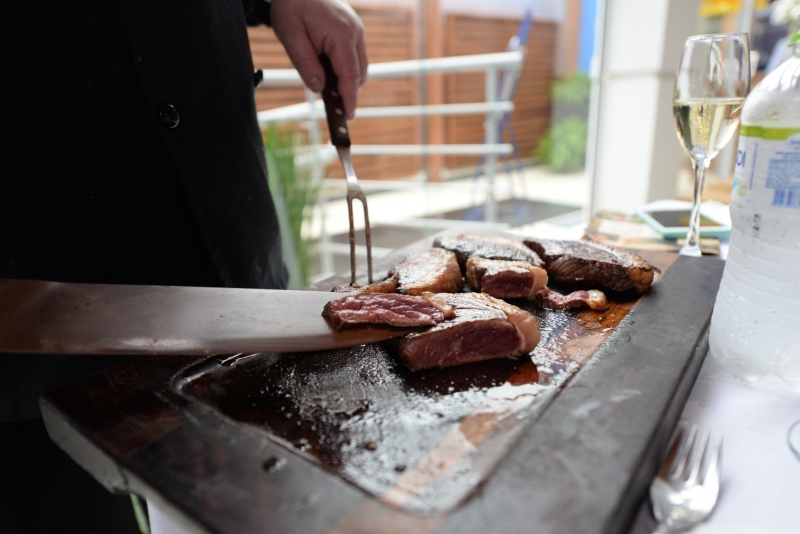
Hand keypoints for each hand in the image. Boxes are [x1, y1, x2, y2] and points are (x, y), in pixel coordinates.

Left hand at [270, 0, 367, 119]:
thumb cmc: (292, 5)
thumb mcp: (291, 36)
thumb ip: (305, 63)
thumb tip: (319, 88)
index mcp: (341, 33)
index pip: (350, 74)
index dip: (350, 97)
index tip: (349, 115)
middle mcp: (355, 32)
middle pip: (359, 73)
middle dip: (348, 91)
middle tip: (332, 107)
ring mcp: (357, 30)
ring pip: (360, 66)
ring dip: (347, 80)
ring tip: (327, 87)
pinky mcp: (354, 30)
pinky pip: (355, 56)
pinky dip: (346, 68)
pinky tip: (330, 72)